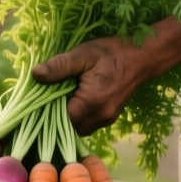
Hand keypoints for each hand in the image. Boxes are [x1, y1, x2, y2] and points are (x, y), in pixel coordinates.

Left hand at [32, 36, 151, 135]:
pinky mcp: (112, 116)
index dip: (49, 112)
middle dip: (59, 117)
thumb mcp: (84, 54)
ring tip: (64, 99)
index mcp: (92, 102)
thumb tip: (36, 75)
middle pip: (71, 128)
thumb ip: (60, 66)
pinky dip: (81, 116)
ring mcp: (108, 118)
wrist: (144, 56)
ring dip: (71, 118)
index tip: (40, 101)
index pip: (63, 119)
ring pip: (81, 128)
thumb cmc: (113, 53)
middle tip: (50, 99)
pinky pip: (90, 124)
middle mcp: (101, 116)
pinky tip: (77, 100)